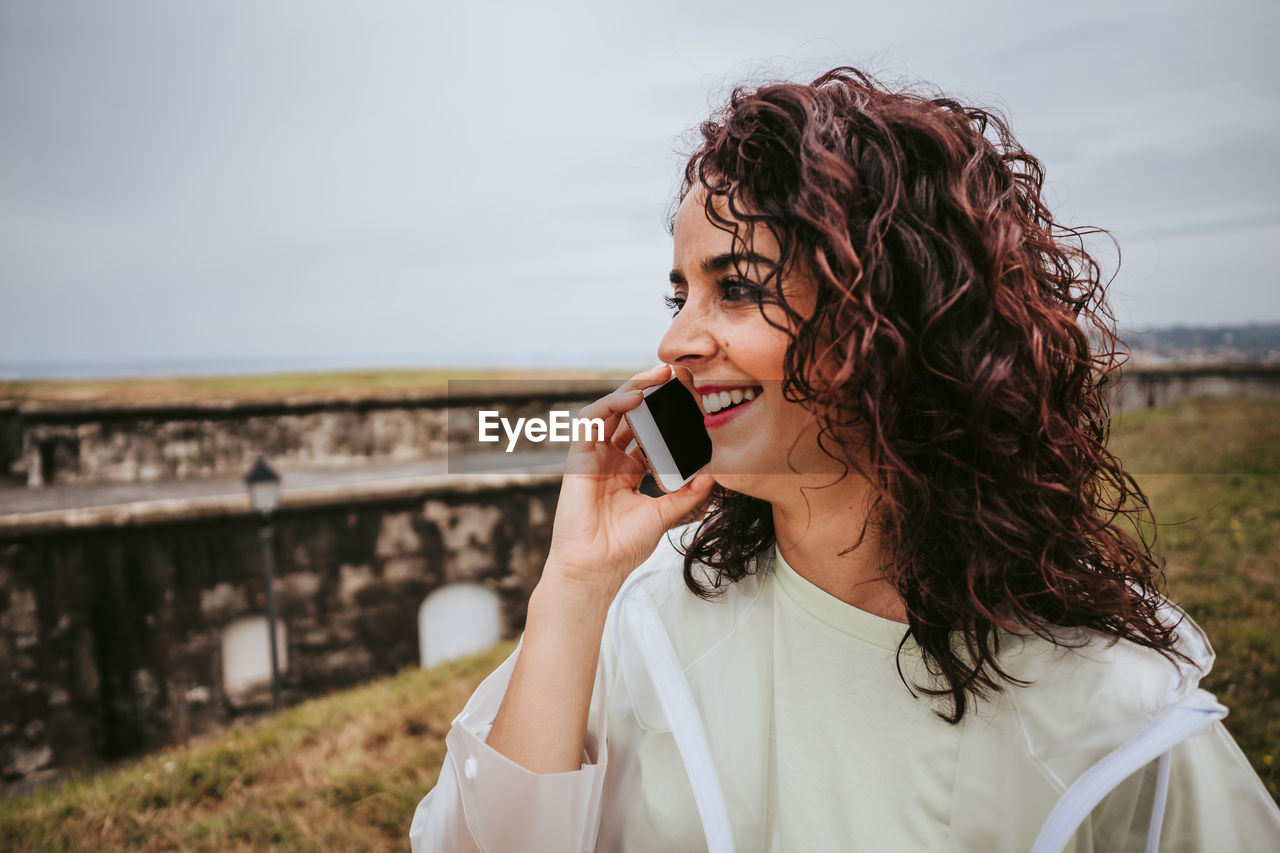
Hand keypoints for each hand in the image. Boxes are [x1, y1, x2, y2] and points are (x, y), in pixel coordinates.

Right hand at [540, 363, 714, 603]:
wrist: (595, 567)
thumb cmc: (623, 547)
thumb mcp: (665, 514)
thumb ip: (688, 492)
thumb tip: (714, 473)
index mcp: (628, 471)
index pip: (646, 433)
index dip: (665, 415)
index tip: (690, 400)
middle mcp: (610, 460)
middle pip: (629, 415)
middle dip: (651, 393)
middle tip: (676, 376)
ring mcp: (593, 457)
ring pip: (611, 410)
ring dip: (633, 389)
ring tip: (659, 376)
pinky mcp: (578, 457)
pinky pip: (591, 420)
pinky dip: (611, 404)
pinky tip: (634, 398)